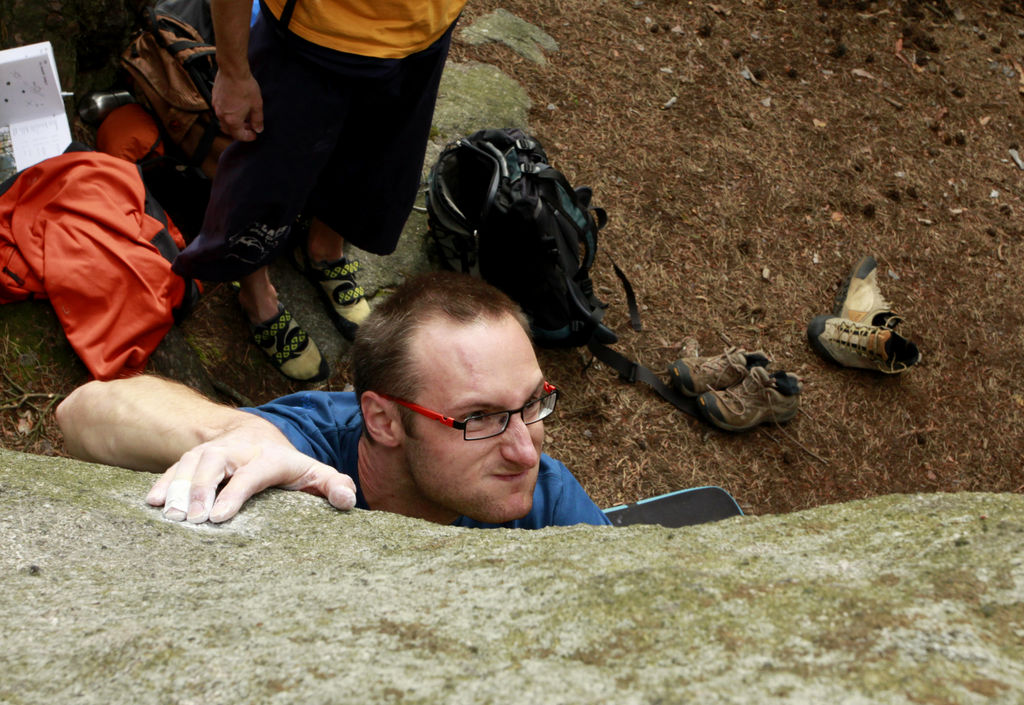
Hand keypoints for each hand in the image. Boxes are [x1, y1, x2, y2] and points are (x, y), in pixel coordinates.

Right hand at [146, 432, 356, 522]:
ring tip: (171, 515)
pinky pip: (173, 467)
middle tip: (192, 519)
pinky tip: (152, 503)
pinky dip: (162, 483)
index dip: (236, 492)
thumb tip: (347, 500)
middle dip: (202, 488)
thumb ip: (333, 484)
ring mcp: (212, 452)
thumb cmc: (286, 463)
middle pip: (215, 462)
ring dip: (178, 487)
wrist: (256, 434)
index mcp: (269, 457)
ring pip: (190, 463)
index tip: (221, 516)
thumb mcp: (314, 471)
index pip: (253, 472)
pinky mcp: (192, 457)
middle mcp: (237, 450)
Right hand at [211, 71, 263, 141]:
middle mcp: (221, 115)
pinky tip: (236, 107)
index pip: (239, 136)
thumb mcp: (256, 105)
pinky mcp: (214, 98)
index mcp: (232, 120)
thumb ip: (257, 120)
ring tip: (244, 116)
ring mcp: (216, 107)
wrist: (232, 70)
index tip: (254, 135)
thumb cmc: (245, 87)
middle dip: (240, 131)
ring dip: (234, 122)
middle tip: (250, 126)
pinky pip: (221, 111)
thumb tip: (258, 129)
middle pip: (229, 130)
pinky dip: (228, 114)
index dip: (248, 137)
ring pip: (224, 121)